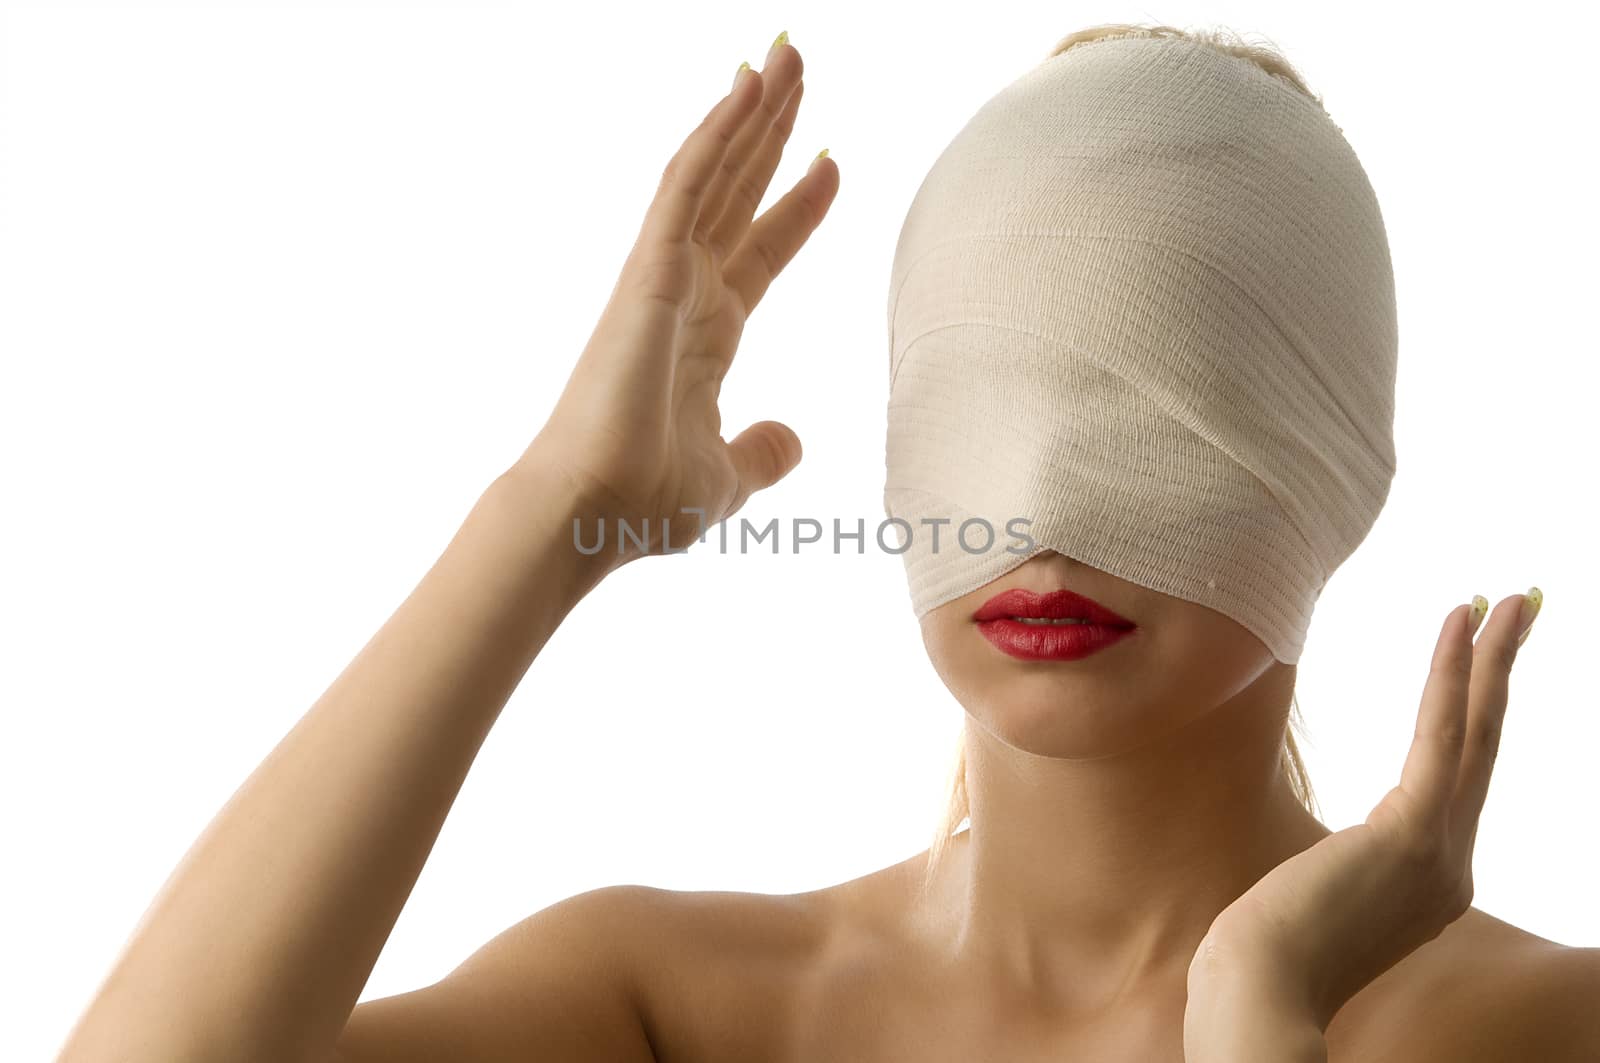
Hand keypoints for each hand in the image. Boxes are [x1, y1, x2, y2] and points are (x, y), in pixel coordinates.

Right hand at [523, 35, 835, 569]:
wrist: (594, 514)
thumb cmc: (642, 503)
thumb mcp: (727, 477)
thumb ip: (760, 453)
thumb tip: (792, 441)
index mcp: (707, 335)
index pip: (761, 252)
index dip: (797, 208)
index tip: (834, 164)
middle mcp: (685, 294)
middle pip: (739, 194)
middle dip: (773, 135)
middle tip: (800, 72)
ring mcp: (664, 276)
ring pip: (713, 173)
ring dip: (750, 113)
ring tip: (785, 56)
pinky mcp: (647, 271)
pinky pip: (686, 186)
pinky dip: (716, 135)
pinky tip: (747, 89)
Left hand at [1192, 589, 1544, 1029]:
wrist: (1256, 994)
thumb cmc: (1264, 953)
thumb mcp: (1315, 903)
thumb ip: (1341, 876)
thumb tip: (1326, 867)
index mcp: (1429, 885)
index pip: (1454, 783)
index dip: (1467, 717)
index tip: (1468, 666)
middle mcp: (1451, 869)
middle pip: (1484, 751)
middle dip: (1501, 676)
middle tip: (1519, 611)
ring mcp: (1440, 853)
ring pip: (1475, 733)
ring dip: (1492, 660)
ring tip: (1509, 602)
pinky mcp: (1411, 831)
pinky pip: (1440, 733)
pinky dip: (1450, 673)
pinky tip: (1459, 623)